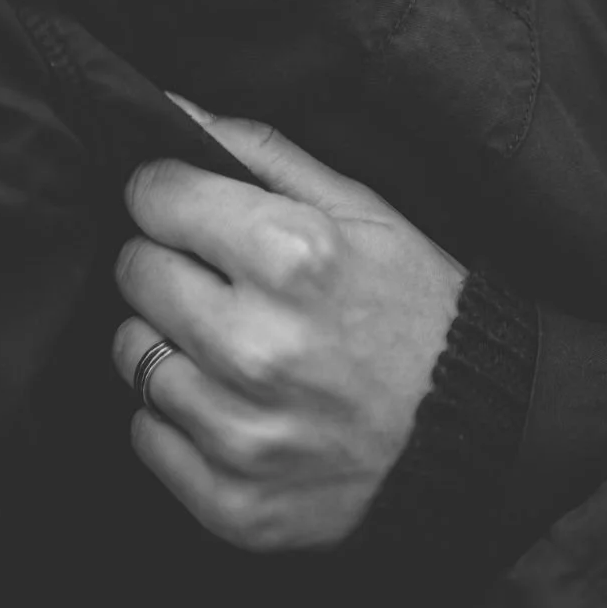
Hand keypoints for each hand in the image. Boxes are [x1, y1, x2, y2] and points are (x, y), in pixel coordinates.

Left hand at [113, 103, 464, 549]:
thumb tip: (171, 106)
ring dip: (168, 337)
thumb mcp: (359, 206)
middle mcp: (256, 346)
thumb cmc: (415, 301)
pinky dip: (175, 414)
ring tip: (229, 336)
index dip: (167, 191)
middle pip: (133, 271)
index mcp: (291, 255)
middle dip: (166, 258)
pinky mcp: (234, 502)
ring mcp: (241, 433)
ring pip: (130, 354)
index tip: (187, 202)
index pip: (155, 197)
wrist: (476, 428)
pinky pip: (145, 435)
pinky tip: (232, 398)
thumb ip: (260, 149)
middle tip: (218, 273)